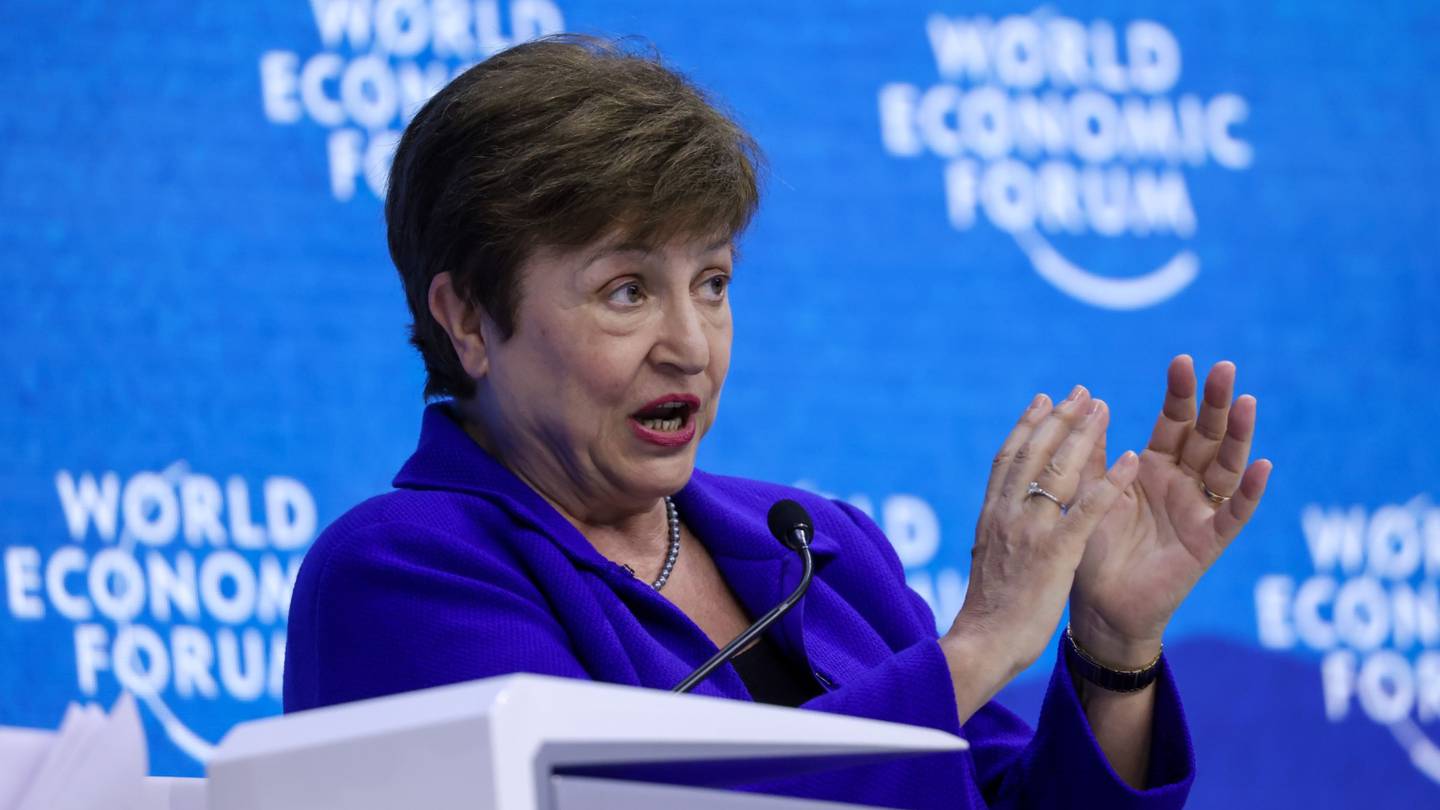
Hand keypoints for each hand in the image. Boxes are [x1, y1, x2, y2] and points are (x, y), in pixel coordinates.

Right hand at [945, 387, 1139, 687]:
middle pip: (1033, 453)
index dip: (1027, 427)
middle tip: (1080, 391)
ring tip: (1104, 407)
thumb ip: (998, 537)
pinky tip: (1131, 459)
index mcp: (990, 517)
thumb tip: (1001, 525)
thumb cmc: (988, 615)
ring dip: (1084, 435)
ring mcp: (1029, 531)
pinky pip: (1087, 509)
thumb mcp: (988, 563)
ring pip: (1058, 470)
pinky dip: (1110, 481)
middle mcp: (1007, 514)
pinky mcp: (1054, 552)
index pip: (1008, 460)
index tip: (1042, 401)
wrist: (982, 645)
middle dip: (1058, 419)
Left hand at [1069, 356, 1272, 666]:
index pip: (1173, 422)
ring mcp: (1199, 511)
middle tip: (1225, 368)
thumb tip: (1091, 400)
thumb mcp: (1087, 491)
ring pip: (1225, 467)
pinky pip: (1234, 514)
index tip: (1183, 361)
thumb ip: (1092, 452)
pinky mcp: (1208, 542)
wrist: (1099, 604)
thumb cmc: (1091, 547)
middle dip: (1215, 403)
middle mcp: (1181, 483)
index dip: (1180, 394)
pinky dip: (1250, 492)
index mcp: (1152, 467)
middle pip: (1205, 436)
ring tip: (1247, 403)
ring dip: (1238, 437)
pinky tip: (1263, 465)